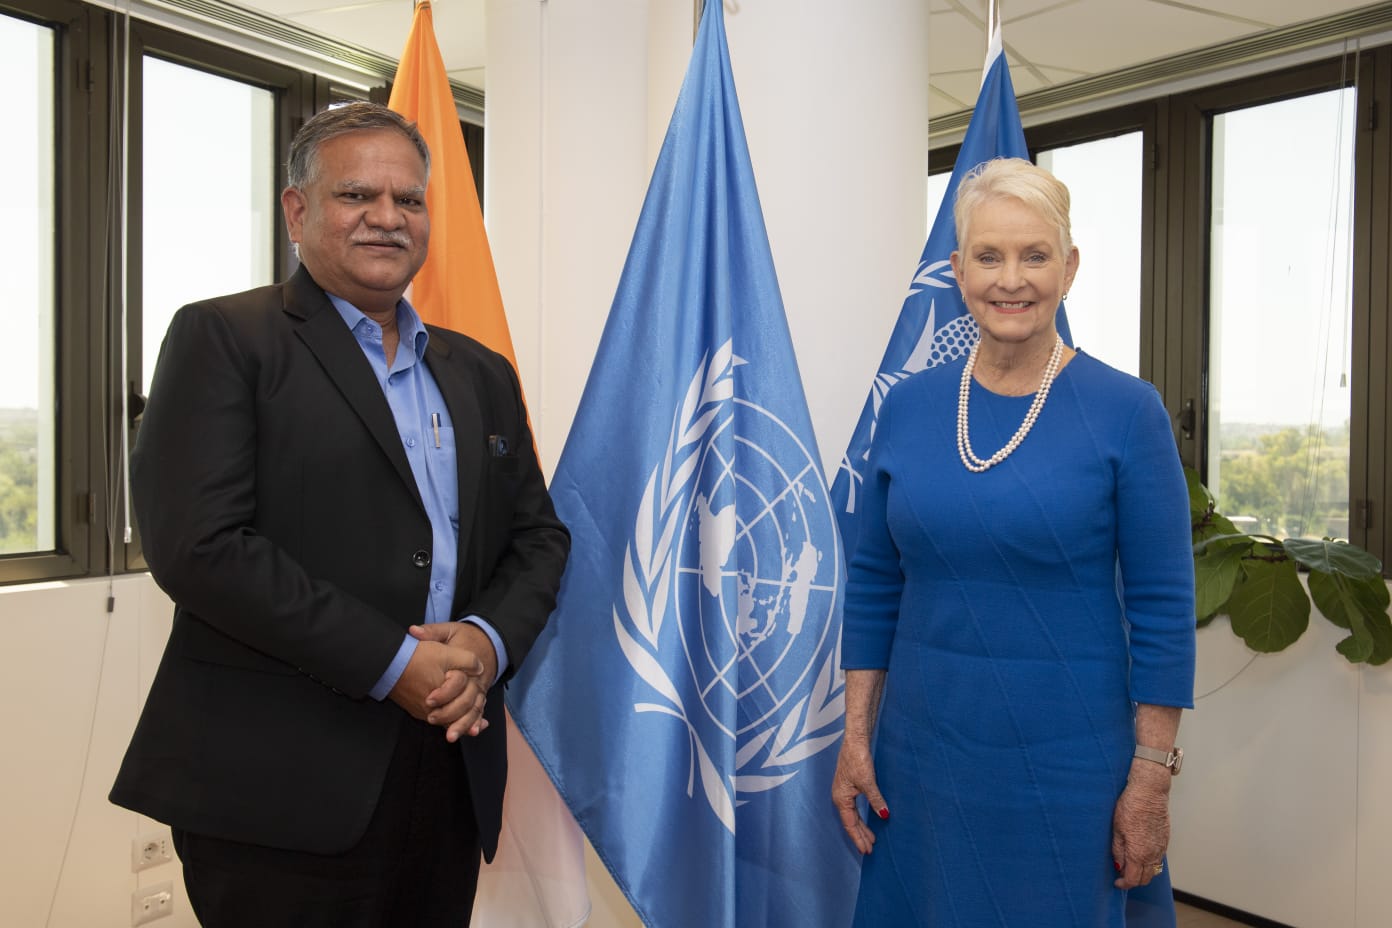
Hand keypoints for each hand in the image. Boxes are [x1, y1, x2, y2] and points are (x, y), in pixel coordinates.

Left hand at [408, 622, 497, 740]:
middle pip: (467, 699)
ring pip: (475, 709)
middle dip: (451, 712)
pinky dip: (476, 722)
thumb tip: (413, 631)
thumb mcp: (449, 630)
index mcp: (467, 662)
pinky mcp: (481, 695)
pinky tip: (472, 733)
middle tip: (432, 719)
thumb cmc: (465, 637)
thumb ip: (432, 632)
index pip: (458, 680)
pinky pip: (480, 711)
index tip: (428, 699)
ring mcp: (480, 689)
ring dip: (463, 723)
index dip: (445, 691)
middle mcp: (476, 678)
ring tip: (450, 735)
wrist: (489, 640)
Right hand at [832, 736, 887, 854]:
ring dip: (861, 826)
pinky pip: (854, 807)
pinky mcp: (850, 784)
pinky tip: (867, 817)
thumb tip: (884, 815)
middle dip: (860, 835)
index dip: (858, 838)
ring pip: (853, 814)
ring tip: (871, 838)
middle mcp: (840, 797)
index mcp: (841, 798)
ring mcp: (844, 791)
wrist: (855, 740)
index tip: (866, 851)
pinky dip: (861, 816)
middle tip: (870, 849)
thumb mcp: (868, 782)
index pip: (850, 824)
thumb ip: (876, 800)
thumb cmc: (857, 759)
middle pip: (850, 822)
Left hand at [1111, 761, 1171, 888]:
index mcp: (1139, 853)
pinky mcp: (1166, 839)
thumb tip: (1119, 865)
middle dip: (1134, 880)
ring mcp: (1162, 847)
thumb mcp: (1117, 829)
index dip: (1124, 884)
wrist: (1149, 792)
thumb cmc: (1130, 807)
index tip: (1116, 882)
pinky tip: (1141, 852)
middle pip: (1146, 878)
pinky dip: (1150, 861)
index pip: (1133, 879)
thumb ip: (1118, 850)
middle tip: (1122, 874)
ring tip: (1130, 863)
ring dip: (1143, 871)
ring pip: (1154, 869)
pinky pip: (1159, 858)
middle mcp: (1153, 854)